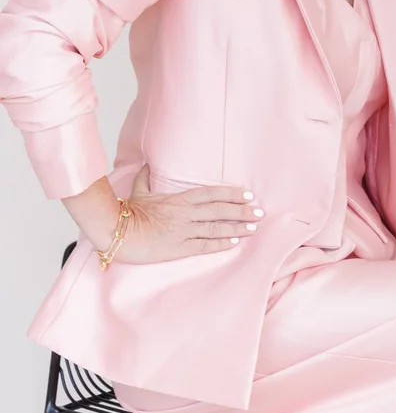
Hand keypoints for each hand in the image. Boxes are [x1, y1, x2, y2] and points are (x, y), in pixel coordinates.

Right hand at [108, 166, 263, 262]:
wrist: (118, 233)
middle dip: (242, 211)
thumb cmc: (128, 212)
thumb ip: (145, 178)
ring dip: (236, 228)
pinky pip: (204, 245)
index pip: (212, 194)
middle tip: (260, 213)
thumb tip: (145, 165)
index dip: (232, 194)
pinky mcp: (179, 248)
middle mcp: (186, 213)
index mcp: (180, 199)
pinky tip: (234, 242)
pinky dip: (220, 243)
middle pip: (220, 210)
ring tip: (253, 228)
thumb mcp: (139, 191)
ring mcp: (183, 231)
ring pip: (216, 228)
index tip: (249, 195)